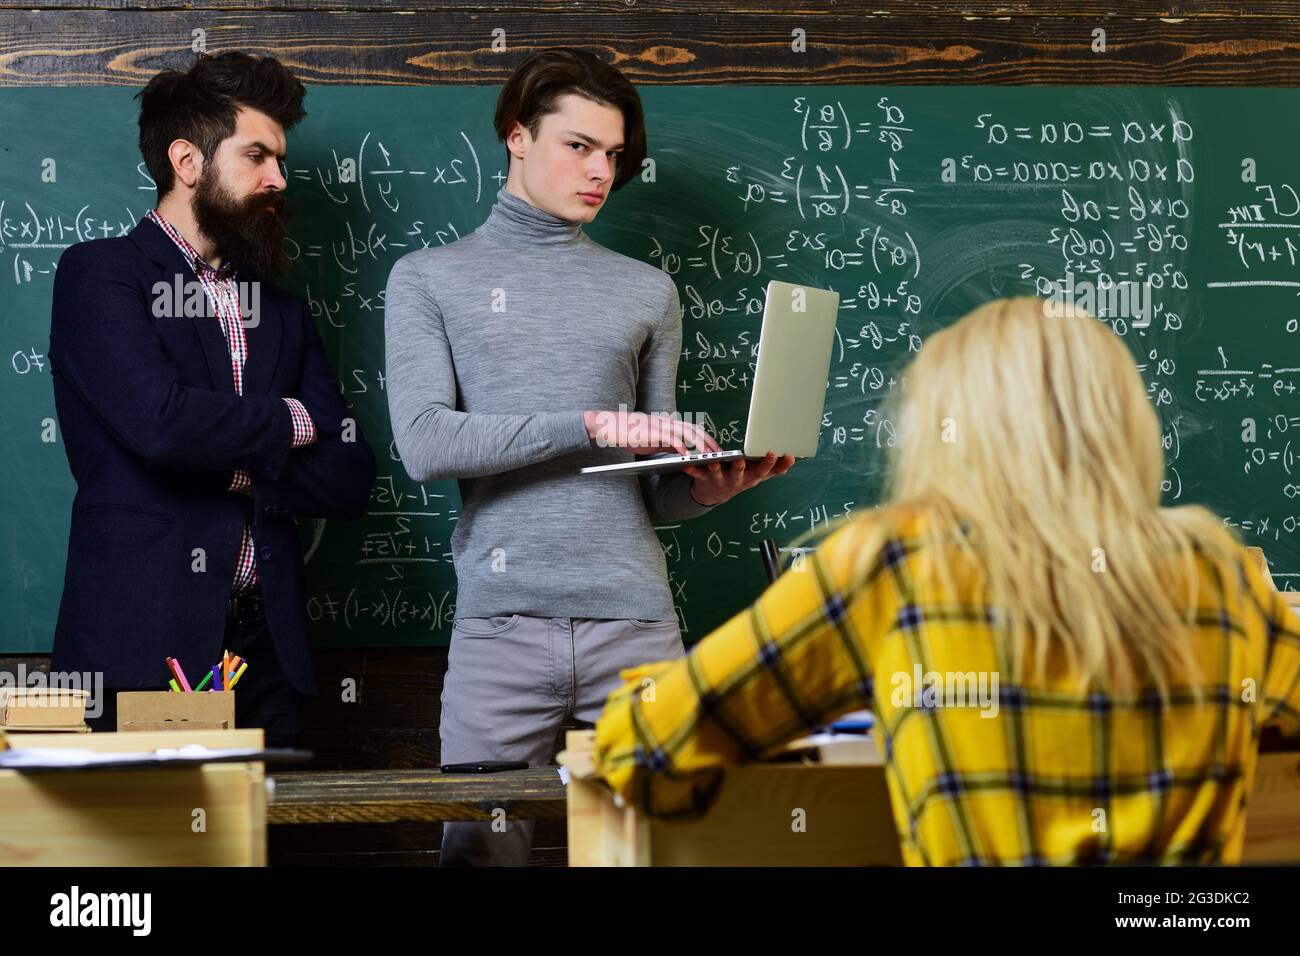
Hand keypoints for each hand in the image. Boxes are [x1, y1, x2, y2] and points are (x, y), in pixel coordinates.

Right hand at [584, 410, 719, 456]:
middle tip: (720, 452)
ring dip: (699, 442)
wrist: (607, 427)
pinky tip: (686, 453)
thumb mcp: (651, 440)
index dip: (705, 438)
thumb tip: (681, 452)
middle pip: (693, 428)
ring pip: (685, 431)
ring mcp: (658, 425)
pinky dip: (680, 444)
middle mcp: (665, 422)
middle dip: (708, 440)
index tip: (716, 448)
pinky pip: (669, 437)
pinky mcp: (650, 431)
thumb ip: (666, 444)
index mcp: (666, 425)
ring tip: (708, 454)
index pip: (691, 429)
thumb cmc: (627, 434)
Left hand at [683, 451, 795, 505]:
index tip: (774, 453)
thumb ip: (775, 468)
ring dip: (715, 469)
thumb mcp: (758, 476)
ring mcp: (720, 480)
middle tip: (742, 461)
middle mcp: (736, 481)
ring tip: (714, 461)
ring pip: (718, 475)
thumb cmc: (741, 479)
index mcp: (751, 478)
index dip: (770, 464)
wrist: (715, 494)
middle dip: (741, 469)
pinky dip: (692, 470)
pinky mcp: (704, 479)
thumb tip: (792, 459)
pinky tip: (687, 464)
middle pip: (740, 475)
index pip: (763, 471)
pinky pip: (697, 474)